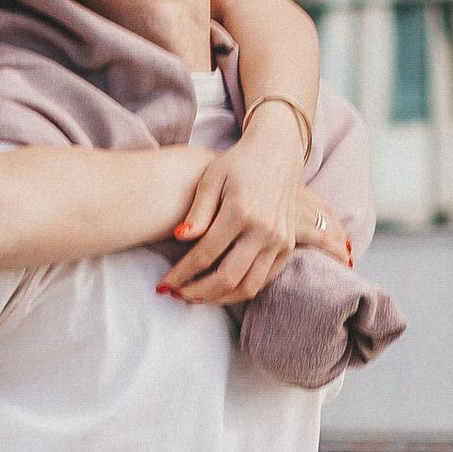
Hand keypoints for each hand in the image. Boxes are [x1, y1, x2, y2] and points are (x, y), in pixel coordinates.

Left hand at [166, 111, 353, 307]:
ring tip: (196, 297)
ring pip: (248, 286)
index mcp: (240, 212)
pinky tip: (221, 289)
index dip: (181, 274)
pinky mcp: (288, 246)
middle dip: (198, 292)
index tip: (164, 285)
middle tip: (177, 295)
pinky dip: (241, 290)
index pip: (205, 254)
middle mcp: (264, 230)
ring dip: (219, 298)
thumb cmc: (238, 163)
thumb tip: (180, 238)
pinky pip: (264, 280)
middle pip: (227, 277)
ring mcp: (279, 240)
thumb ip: (198, 210)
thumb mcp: (212, 178)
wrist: (278, 152)